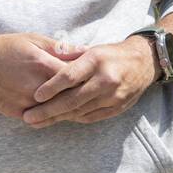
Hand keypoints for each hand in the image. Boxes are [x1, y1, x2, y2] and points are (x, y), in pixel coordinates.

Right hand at [0, 33, 88, 119]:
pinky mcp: (18, 113)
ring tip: (81, 103)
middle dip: (84, 95)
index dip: (89, 76)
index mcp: (44, 65)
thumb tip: (86, 50)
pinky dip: (52, 115)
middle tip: (94, 93)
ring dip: (70, 108)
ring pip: (58, 111)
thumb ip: (60, 48)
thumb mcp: (33, 40)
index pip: (78, 76)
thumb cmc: (4, 48)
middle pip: (71, 96)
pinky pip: (42, 118)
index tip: (95, 75)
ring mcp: (27, 103)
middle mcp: (37, 87)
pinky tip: (60, 110)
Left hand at [21, 37, 157, 126]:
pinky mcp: (117, 108)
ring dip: (57, 118)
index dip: (51, 87)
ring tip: (37, 122)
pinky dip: (73, 119)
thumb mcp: (92, 50)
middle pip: (72, 99)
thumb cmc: (110, 54)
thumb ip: (71, 59)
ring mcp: (113, 96)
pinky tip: (58, 120)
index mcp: (96, 60)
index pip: (70, 76)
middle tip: (28, 117)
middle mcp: (105, 79)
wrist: (143, 62)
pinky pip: (90, 117)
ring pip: (79, 111)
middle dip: (48, 110)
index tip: (35, 95)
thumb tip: (45, 64)